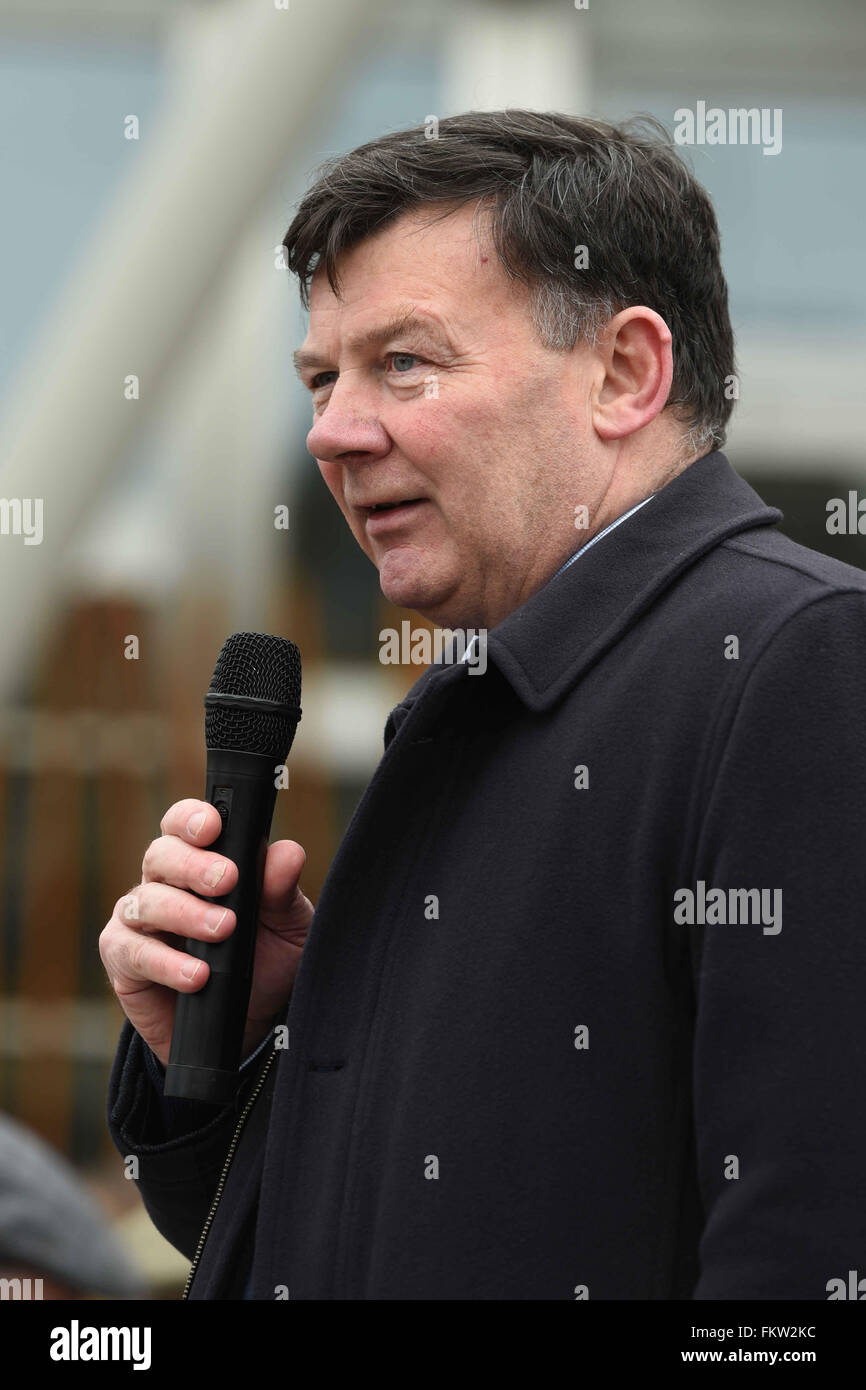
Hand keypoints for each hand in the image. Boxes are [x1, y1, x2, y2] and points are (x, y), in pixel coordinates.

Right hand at [99, 798, 313, 1066]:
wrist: (250, 1025)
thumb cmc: (267, 960)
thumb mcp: (288, 926)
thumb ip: (282, 890)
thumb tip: (287, 853)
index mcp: (201, 862)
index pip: (184, 825)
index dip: (192, 819)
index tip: (213, 827)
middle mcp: (164, 884)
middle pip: (160, 855)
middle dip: (193, 866)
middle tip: (227, 881)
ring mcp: (139, 921)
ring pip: (146, 902)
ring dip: (185, 914)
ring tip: (223, 931)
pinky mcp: (123, 962)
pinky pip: (133, 952)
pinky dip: (166, 962)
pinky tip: (197, 975)